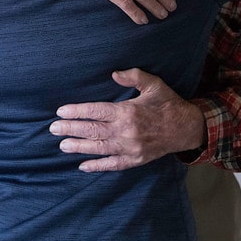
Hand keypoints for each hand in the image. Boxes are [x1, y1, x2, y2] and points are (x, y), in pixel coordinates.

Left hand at [49, 69, 204, 171]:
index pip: (96, 111)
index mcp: (128, 112)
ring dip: (79, 147)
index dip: (77, 111)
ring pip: (99, 148)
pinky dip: (97, 166)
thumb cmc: (168, 103)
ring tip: (62, 145)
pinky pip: (113, 165)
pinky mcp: (135, 159)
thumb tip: (113, 73)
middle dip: (71, 129)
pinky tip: (82, 166)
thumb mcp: (154, 84)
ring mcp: (130, 148)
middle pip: (92, 131)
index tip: (61, 111)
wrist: (187, 128)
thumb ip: (133, 76)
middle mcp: (126, 131)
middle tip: (53, 129)